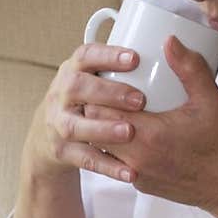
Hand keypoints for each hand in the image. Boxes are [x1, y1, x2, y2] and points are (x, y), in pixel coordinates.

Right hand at [29, 42, 146, 182]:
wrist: (46, 137)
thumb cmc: (85, 102)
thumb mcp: (94, 80)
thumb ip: (120, 68)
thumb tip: (171, 45)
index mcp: (72, 70)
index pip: (85, 56)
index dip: (108, 55)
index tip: (135, 58)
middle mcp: (60, 94)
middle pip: (76, 88)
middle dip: (108, 93)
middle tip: (139, 100)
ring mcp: (57, 123)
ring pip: (75, 126)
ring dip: (103, 129)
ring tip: (130, 132)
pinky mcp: (61, 151)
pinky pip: (84, 159)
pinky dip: (108, 166)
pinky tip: (130, 172)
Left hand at [86, 36, 217, 216]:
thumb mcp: (210, 100)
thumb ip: (190, 68)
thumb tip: (170, 41)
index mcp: (149, 135)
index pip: (101, 110)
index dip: (99, 91)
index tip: (107, 77)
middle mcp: (137, 158)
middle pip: (96, 128)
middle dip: (98, 107)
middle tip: (108, 89)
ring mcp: (137, 174)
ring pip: (103, 147)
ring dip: (106, 129)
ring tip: (117, 110)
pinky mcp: (141, 184)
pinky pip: (118, 162)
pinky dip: (118, 146)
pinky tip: (131, 133)